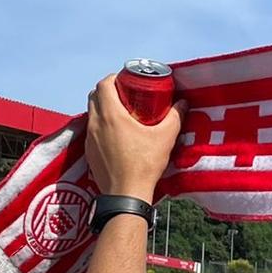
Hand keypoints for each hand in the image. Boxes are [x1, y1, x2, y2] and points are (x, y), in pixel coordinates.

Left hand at [84, 73, 183, 202]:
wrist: (125, 195)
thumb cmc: (144, 164)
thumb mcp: (165, 138)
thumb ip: (175, 117)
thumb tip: (182, 104)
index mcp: (111, 115)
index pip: (104, 84)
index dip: (114, 78)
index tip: (126, 81)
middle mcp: (95, 123)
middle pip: (94, 96)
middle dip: (108, 91)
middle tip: (125, 94)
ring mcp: (89, 139)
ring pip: (91, 113)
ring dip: (103, 108)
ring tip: (122, 113)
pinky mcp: (89, 153)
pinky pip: (92, 131)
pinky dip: (101, 126)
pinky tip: (116, 135)